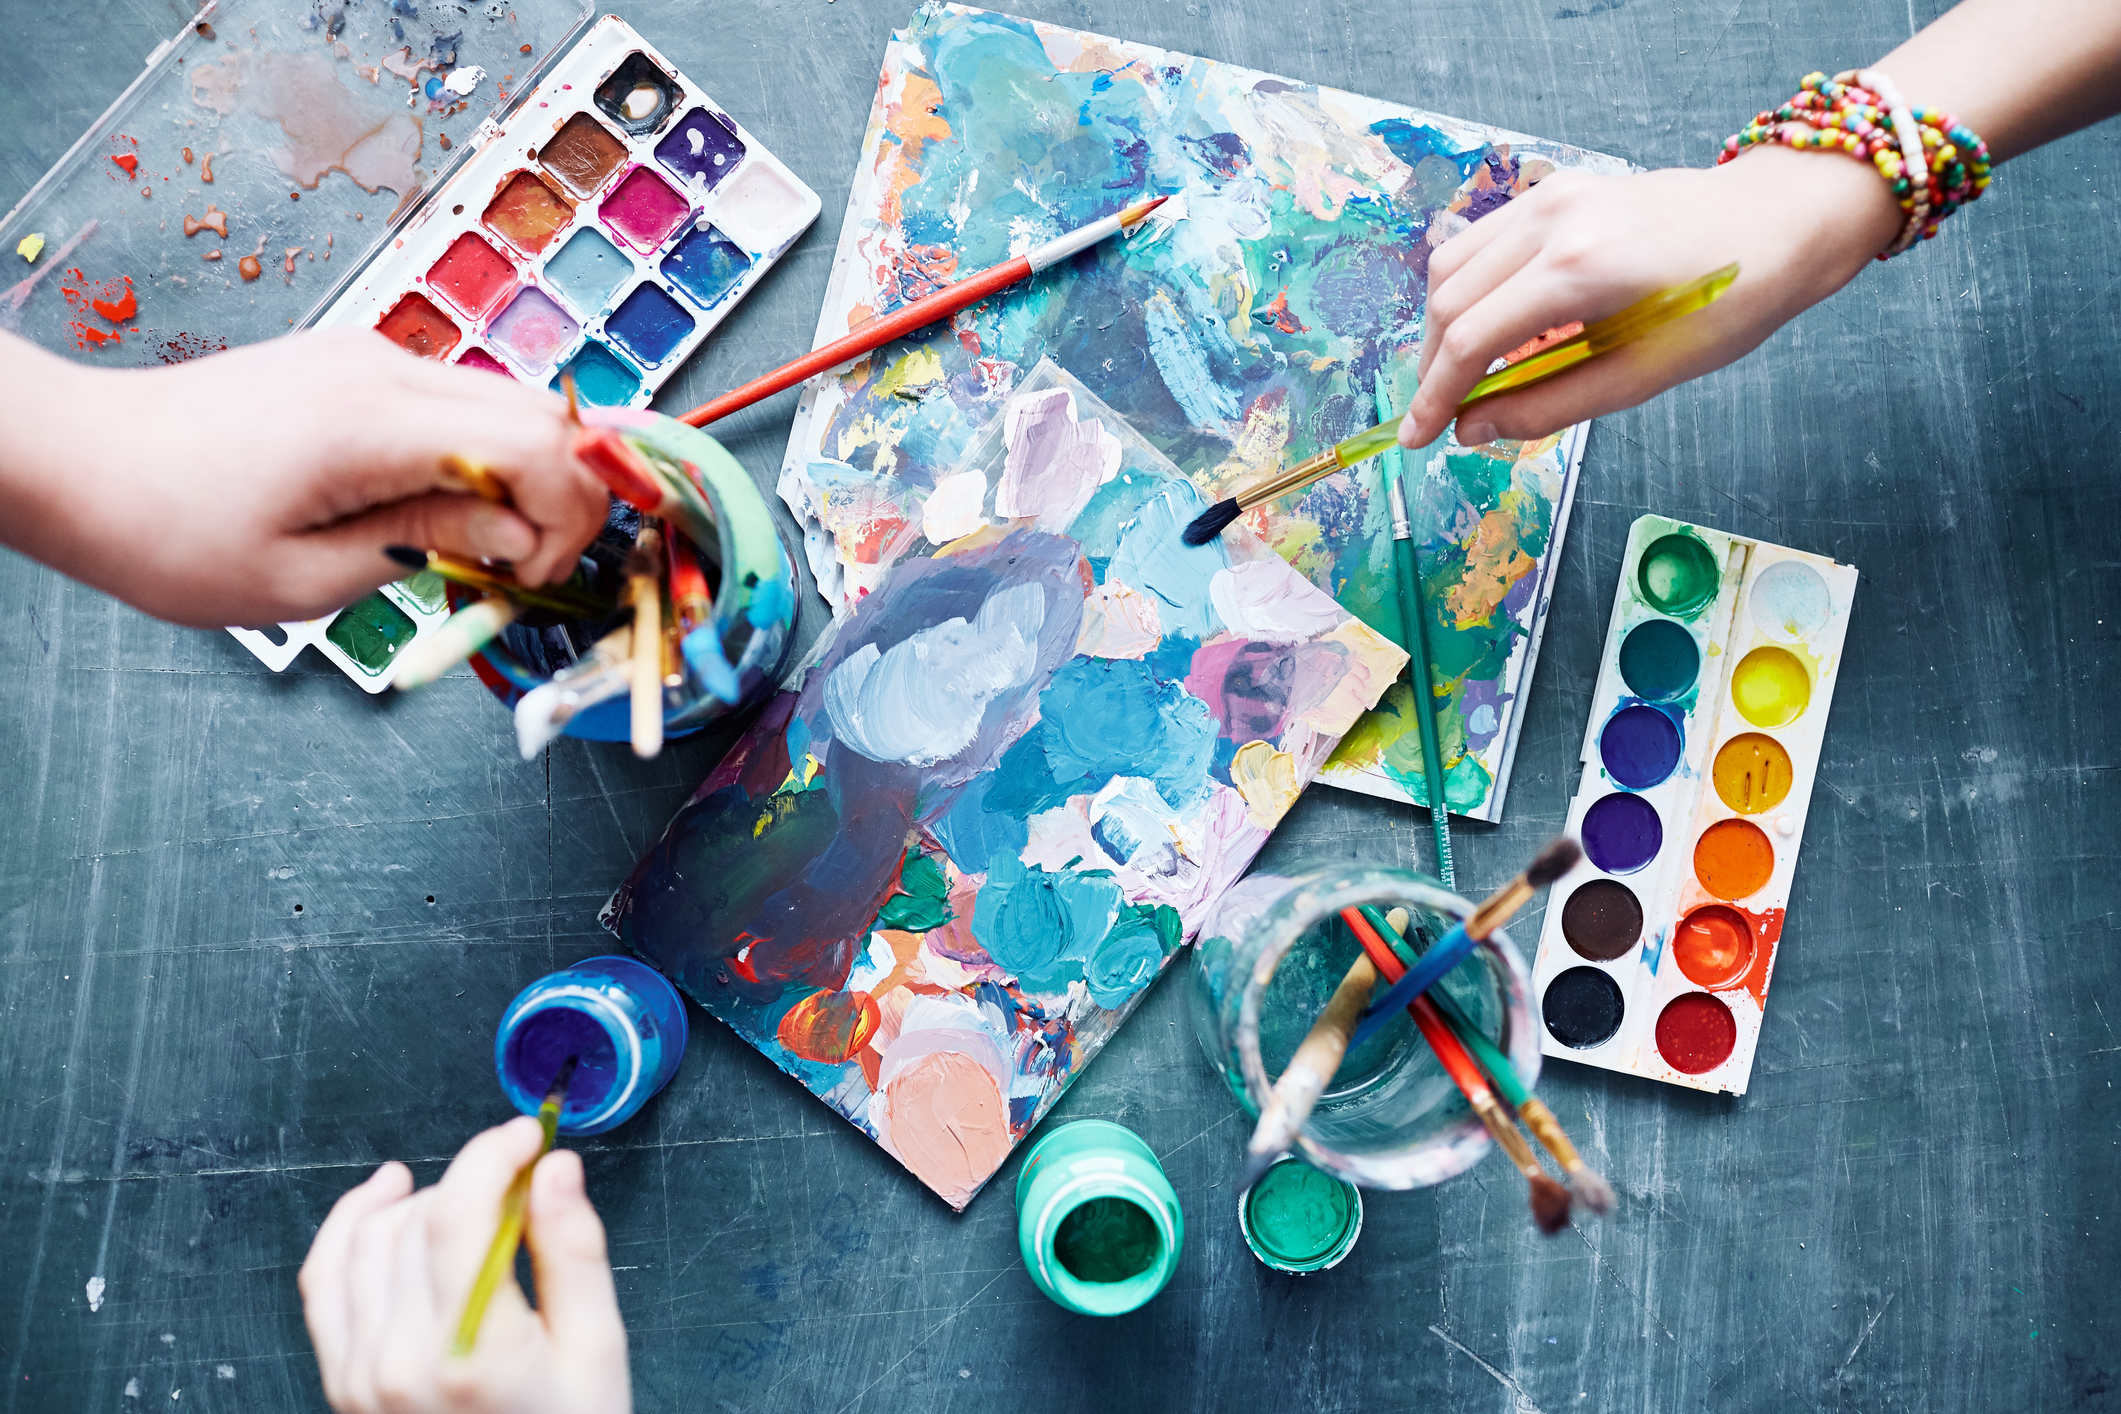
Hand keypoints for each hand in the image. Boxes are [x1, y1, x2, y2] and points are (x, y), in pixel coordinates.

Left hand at [0, 327, 608, 627]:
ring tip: (480, 547)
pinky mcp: (355, 368)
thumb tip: (518, 534)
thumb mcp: (304, 578)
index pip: (539, 444)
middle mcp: (382, 370)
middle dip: (566, 497)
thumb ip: (428, 543)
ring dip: (525, 478)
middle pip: (544, 413)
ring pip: (509, 405)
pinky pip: (457, 406)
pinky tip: (442, 510)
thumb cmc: (165, 532)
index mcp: (371, 423)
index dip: (567, 517)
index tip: (531, 576)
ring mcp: (370, 359)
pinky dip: (482, 458)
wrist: (76, 461)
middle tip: (526, 567)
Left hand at [297, 1119, 631, 1413]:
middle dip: (470, 1179)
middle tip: (520, 1178)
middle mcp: (400, 1364)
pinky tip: (384, 1202)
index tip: (526, 1137)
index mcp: (472, 1354)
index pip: (457, 1215)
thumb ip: (574, 1253)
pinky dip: (346, 1229)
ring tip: (465, 1200)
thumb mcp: (598, 1352)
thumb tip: (555, 1169)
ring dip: (416, 1201)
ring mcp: (360, 1377)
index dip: (491, 1156)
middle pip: (414, 1220)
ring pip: (365, 1238)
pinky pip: (322, 1281)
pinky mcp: (341, 1383)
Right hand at [1400, 145, 1903, 449]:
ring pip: (1452, 264)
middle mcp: (1554, 220)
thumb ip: (1549, 404)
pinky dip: (1469, 289)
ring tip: (1461, 374)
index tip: (1418, 438)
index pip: (1473, 339)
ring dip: (1444, 325)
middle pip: (1449, 299)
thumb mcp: (1644, 374)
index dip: (1435, 396)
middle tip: (1442, 415)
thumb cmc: (1728, 301)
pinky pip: (1482, 241)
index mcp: (1580, 268)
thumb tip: (1473, 430)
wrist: (1780, 220)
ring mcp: (1551, 196)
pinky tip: (1490, 326)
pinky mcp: (1557, 190)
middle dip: (1433, 365)